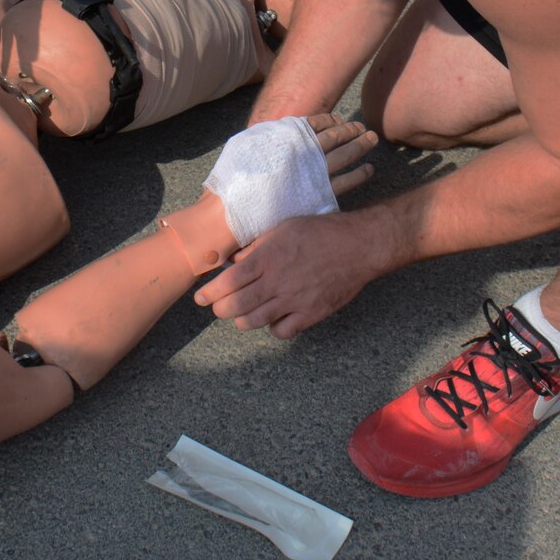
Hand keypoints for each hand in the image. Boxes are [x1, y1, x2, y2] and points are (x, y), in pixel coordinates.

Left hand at [195, 211, 381, 338]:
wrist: (359, 245)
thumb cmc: (321, 231)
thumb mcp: (283, 228)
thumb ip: (256, 246)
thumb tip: (233, 259)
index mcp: (267, 258)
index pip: (227, 281)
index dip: (209, 293)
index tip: (200, 298)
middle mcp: (277, 281)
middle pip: (236, 306)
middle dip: (220, 309)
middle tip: (218, 307)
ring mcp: (294, 300)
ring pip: (254, 322)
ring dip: (242, 320)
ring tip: (241, 314)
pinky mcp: (310, 313)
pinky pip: (282, 331)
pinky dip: (273, 328)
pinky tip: (274, 319)